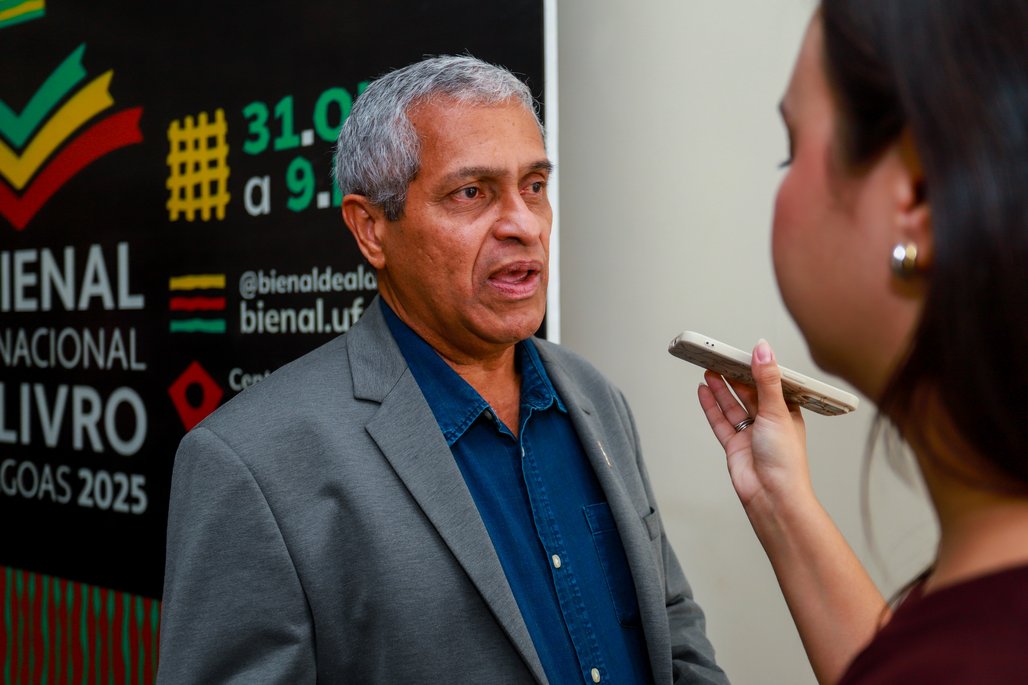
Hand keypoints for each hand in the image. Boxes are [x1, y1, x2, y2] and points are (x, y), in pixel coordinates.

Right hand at [696, 339, 811, 515]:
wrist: (772, 495)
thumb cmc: (786, 461)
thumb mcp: (777, 411)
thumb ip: (767, 379)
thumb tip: (763, 350)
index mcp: (786, 412)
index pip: (770, 384)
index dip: (757, 368)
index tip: (744, 352)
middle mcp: (768, 422)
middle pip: (748, 393)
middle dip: (734, 376)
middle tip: (720, 357)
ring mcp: (750, 434)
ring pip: (732, 406)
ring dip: (720, 389)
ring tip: (709, 370)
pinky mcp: (734, 445)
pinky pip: (720, 421)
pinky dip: (711, 406)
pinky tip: (703, 392)